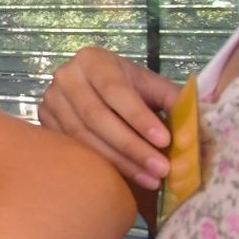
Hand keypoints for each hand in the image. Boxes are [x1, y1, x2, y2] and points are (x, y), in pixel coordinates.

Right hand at [39, 47, 181, 191]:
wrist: (93, 87)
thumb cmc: (127, 86)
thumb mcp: (149, 85)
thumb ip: (172, 100)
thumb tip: (194, 129)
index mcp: (92, 60)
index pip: (115, 91)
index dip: (140, 117)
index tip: (165, 141)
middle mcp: (65, 77)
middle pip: (97, 117)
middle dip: (132, 146)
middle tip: (161, 169)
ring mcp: (50, 101)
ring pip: (83, 137)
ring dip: (120, 162)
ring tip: (150, 179)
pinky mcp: (45, 123)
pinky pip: (73, 149)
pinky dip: (102, 165)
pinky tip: (127, 178)